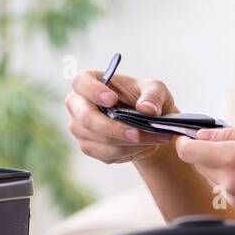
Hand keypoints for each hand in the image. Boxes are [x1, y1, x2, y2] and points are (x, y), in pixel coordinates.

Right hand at [65, 69, 179, 165]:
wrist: (147, 125)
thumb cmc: (145, 99)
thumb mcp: (156, 89)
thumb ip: (153, 95)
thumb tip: (146, 109)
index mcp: (90, 81)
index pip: (80, 82)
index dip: (93, 91)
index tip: (112, 100)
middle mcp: (78, 104)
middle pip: (87, 117)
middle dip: (114, 128)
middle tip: (138, 133)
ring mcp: (80, 127)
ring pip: (100, 139)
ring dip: (128, 142)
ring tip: (152, 139)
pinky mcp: (88, 146)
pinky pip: (105, 153)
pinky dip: (127, 151)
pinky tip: (142, 146)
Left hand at [173, 120, 234, 222]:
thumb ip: (232, 132)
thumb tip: (206, 135)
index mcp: (233, 159)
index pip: (188, 152)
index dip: (185, 140)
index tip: (190, 134)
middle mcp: (231, 183)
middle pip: (199, 164)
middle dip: (207, 150)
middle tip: (232, 140)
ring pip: (216, 177)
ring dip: (224, 164)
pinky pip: (232, 189)